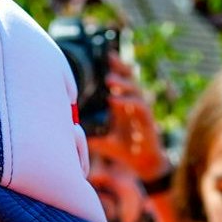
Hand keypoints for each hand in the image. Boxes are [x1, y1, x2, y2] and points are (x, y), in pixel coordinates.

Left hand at [105, 55, 167, 183]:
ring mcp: (141, 113)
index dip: (117, 67)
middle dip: (121, 67)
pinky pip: (139, 108)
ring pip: (135, 91)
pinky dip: (127, 102)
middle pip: (131, 80)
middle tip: (110, 58)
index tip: (107, 55)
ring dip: (123, 83)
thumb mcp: (105, 141)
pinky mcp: (147, 123)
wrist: (143, 166)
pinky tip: (114, 100)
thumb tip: (73, 135)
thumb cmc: (125, 151)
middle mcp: (134, 106)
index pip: (122, 81)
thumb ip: (93, 136)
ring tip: (109, 79)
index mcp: (124, 106)